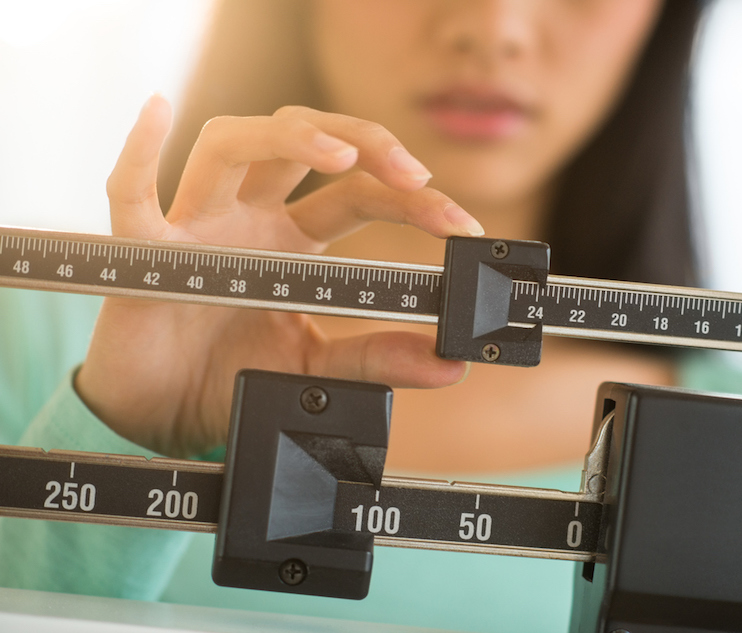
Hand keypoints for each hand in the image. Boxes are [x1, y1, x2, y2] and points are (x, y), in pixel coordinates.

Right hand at [75, 95, 482, 456]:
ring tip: (340, 156)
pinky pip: (131, 194)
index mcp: (293, 240)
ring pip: (232, 144)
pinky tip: (157, 113)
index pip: (359, 195)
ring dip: (287, 137)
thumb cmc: (231, 377)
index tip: (462, 225)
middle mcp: (250, 219)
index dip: (414, 202)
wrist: (166, 418)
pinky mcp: (146, 252)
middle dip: (366, 145)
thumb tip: (448, 365)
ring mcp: (198, 226)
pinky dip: (138, 154)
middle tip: (417, 176)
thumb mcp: (318, 367)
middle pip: (305, 145)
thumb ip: (377, 360)